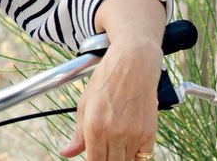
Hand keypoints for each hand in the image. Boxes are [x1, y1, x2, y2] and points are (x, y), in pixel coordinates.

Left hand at [60, 37, 161, 160]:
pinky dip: (136, 156)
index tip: (94, 158)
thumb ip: (78, 134)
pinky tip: (129, 146)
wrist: (134, 64)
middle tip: (104, 151)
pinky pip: (143, 157)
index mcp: (94, 126)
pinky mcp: (149, 133)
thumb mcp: (84, 104)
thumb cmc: (106, 81)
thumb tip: (67, 153)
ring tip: (115, 145)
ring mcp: (134, 134)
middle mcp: (114, 132)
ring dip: (120, 158)